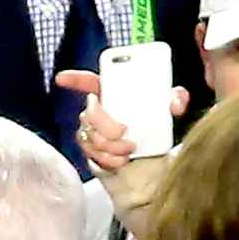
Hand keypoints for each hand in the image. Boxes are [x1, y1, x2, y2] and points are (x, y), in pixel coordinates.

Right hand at [55, 69, 188, 170]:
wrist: (149, 156)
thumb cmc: (154, 125)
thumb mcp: (166, 109)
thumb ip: (174, 99)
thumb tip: (176, 102)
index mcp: (112, 94)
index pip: (89, 82)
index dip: (75, 80)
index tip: (62, 79)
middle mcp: (98, 111)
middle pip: (90, 113)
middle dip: (104, 124)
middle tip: (123, 131)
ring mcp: (92, 132)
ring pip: (90, 136)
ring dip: (109, 145)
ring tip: (129, 149)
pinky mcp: (92, 151)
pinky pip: (91, 154)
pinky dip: (107, 159)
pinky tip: (120, 160)